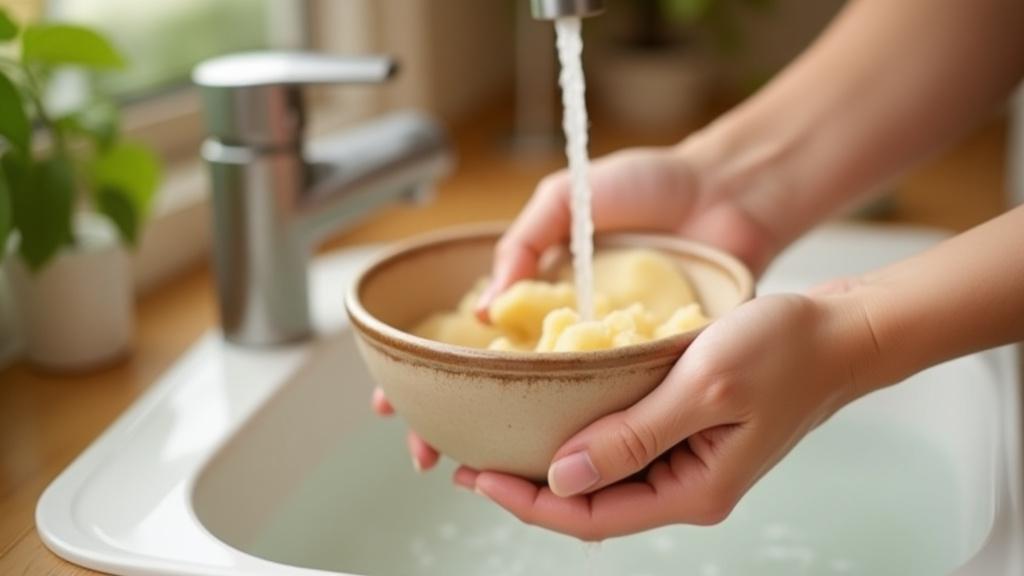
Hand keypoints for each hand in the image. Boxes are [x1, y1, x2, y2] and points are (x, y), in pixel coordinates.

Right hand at [372, 144, 781, 473]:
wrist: (729, 192)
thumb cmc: (650, 185)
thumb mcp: (570, 196)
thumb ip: (525, 239)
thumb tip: (484, 308)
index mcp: (537, 293)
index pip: (467, 341)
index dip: (424, 372)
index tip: (389, 400)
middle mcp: (563, 333)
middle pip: (493, 389)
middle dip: (450, 423)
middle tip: (424, 452)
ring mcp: (604, 357)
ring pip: (544, 413)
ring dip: (507, 444)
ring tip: (472, 466)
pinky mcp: (648, 371)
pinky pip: (609, 412)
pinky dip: (581, 440)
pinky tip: (551, 459)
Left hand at [454, 293, 876, 539]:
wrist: (843, 330)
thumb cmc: (784, 352)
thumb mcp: (702, 388)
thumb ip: (631, 436)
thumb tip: (560, 478)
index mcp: (692, 491)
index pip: (591, 518)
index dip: (527, 503)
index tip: (475, 475)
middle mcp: (688, 486)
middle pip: (592, 506)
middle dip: (529, 489)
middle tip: (472, 459)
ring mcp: (691, 462)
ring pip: (605, 480)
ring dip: (554, 465)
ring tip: (501, 441)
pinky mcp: (692, 434)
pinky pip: (626, 449)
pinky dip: (586, 439)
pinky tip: (558, 416)